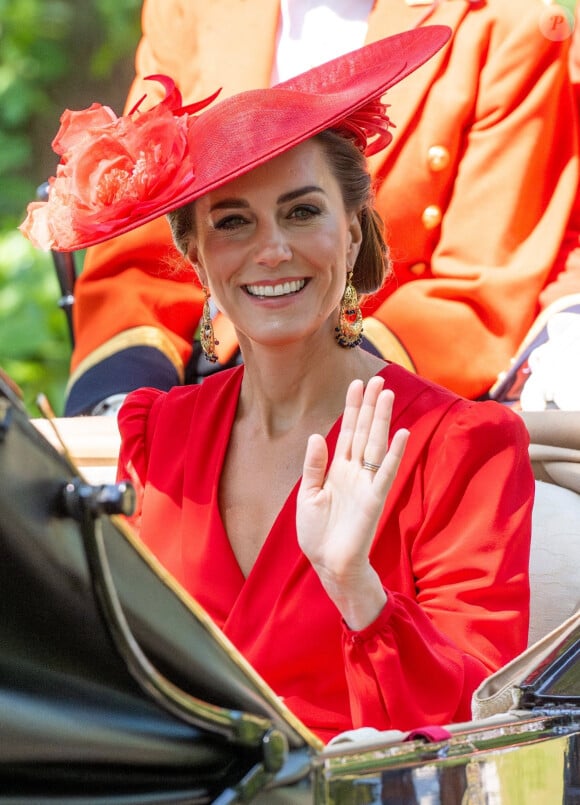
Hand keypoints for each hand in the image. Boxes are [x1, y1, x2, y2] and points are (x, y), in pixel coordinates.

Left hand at [296, 376, 408, 629]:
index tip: (356, 384)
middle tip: (377, 380)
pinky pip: (385, 472)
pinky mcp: (374, 499)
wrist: (328, 564)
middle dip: (370, 406)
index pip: (347, 431)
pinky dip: (394, 453)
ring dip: (382, 420)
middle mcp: (354, 471)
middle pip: (364, 432)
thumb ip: (313, 466)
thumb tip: (317, 435)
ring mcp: (366, 483)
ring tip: (387, 395)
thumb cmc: (317, 534)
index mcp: (337, 469)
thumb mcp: (307, 496)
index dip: (352, 408)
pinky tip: (401, 433)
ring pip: (375, 444)